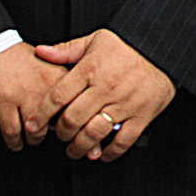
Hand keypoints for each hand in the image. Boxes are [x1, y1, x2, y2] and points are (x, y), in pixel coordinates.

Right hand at [0, 43, 72, 149]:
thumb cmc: (21, 61)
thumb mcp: (50, 65)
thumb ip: (67, 84)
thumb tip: (82, 107)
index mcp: (59, 76)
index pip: (78, 105)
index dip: (78, 122)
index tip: (77, 131)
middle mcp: (44, 86)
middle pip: (60, 121)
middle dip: (58, 134)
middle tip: (57, 138)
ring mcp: (24, 95)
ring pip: (37, 131)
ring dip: (35, 139)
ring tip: (34, 138)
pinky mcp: (4, 103)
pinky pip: (13, 133)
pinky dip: (15, 142)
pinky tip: (16, 142)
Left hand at [33, 29, 176, 161]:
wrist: (163, 48)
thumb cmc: (127, 45)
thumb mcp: (95, 40)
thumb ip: (66, 50)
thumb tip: (41, 52)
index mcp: (90, 70)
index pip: (58, 97)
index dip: (41, 114)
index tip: (33, 124)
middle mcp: (105, 89)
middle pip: (73, 119)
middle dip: (60, 133)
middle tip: (59, 136)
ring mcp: (124, 104)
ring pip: (94, 133)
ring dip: (80, 147)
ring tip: (75, 150)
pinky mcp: (141, 115)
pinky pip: (123, 141)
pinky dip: (110, 152)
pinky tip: (102, 154)